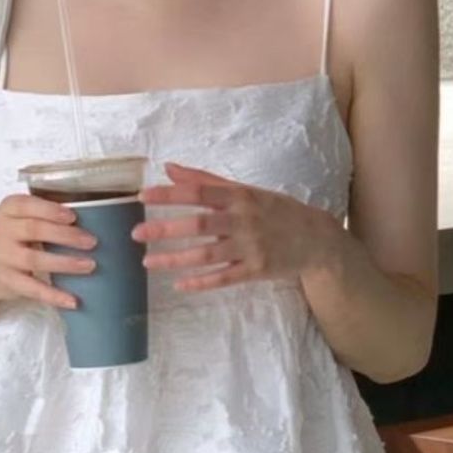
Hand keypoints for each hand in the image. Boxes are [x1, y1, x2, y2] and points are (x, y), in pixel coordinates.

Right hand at [0, 193, 97, 310]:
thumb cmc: (9, 238)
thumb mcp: (16, 218)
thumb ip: (41, 215)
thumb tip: (89, 218)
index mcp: (8, 211)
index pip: (26, 205)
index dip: (50, 210)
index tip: (73, 216)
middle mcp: (3, 232)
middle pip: (34, 230)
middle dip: (65, 235)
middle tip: (91, 241)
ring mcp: (5, 258)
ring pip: (35, 260)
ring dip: (65, 263)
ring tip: (89, 265)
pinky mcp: (9, 282)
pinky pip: (33, 289)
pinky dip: (54, 296)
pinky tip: (73, 301)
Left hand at [131, 162, 340, 290]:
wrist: (316, 239)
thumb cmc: (276, 211)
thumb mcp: (246, 191)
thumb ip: (207, 180)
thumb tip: (169, 168)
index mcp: (240, 196)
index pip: (199, 191)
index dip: (170, 194)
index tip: (142, 196)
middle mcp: (244, 220)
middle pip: (199, 224)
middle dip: (165, 229)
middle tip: (136, 234)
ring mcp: (251, 247)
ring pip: (207, 255)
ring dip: (175, 259)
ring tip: (148, 262)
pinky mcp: (256, 271)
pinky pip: (224, 278)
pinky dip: (201, 282)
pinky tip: (179, 284)